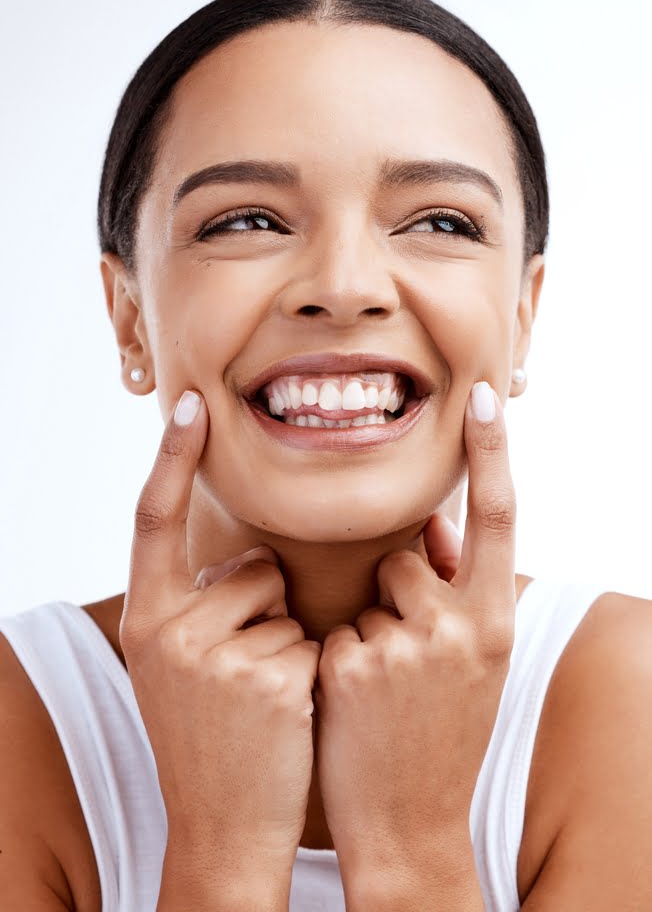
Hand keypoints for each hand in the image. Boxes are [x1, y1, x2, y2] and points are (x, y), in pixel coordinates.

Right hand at [120, 390, 320, 898]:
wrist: (221, 828)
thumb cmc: (211, 737)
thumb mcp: (178, 666)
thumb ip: (203, 607)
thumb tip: (256, 556)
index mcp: (146, 619)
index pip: (153, 518)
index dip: (171, 458)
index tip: (190, 404)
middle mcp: (168, 630)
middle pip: (249, 566)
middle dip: (263, 606)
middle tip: (244, 675)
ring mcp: (214, 656)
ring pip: (283, 602)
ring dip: (287, 641)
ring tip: (263, 700)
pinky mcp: (265, 678)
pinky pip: (310, 637)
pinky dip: (310, 669)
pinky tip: (285, 716)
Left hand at [314, 382, 515, 888]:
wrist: (410, 825)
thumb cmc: (442, 730)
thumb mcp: (475, 660)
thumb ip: (455, 588)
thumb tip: (430, 528)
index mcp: (496, 618)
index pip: (500, 512)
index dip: (494, 449)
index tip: (484, 392)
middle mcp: (460, 625)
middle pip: (407, 555)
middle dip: (397, 590)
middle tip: (407, 662)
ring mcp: (407, 645)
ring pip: (371, 588)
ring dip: (370, 622)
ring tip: (383, 688)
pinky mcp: (353, 664)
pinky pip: (338, 623)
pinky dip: (341, 654)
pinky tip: (355, 705)